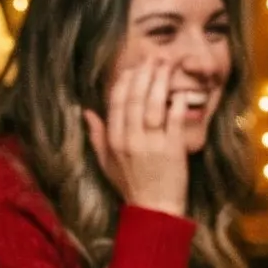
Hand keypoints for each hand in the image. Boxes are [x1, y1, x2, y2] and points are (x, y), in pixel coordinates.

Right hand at [84, 56, 192, 216]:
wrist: (155, 209)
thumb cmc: (131, 186)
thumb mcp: (107, 162)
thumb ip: (97, 136)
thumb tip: (86, 111)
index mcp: (114, 141)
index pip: (116, 103)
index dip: (124, 82)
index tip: (133, 68)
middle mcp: (131, 139)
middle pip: (136, 98)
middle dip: (144, 74)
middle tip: (153, 58)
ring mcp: (152, 144)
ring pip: (154, 105)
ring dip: (160, 81)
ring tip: (166, 64)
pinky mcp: (173, 149)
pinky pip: (174, 120)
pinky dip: (177, 103)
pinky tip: (180, 91)